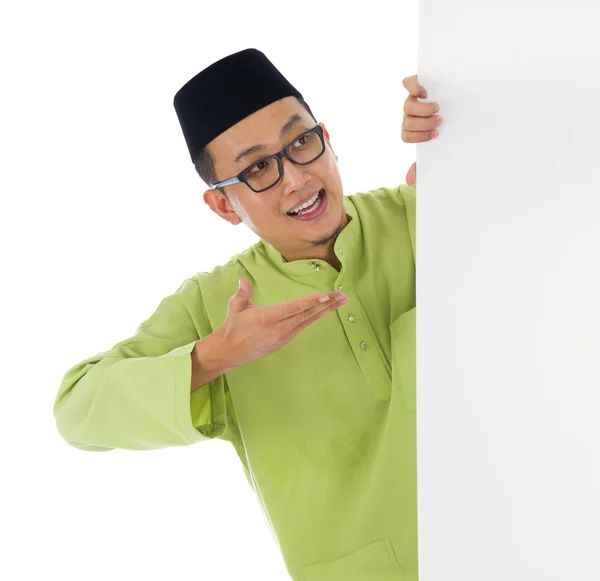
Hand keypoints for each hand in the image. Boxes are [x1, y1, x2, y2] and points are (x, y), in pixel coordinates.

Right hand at [218, 278, 347, 367]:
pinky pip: (304, 326)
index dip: (311, 302)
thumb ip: (242, 293)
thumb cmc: (233, 326)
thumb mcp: (235, 307)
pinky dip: (316, 317)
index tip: (326, 296)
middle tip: (343, 296)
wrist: (231, 351)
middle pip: (307, 314)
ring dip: (326, 310)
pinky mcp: (285, 340)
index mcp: (267, 318)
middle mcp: (279, 328)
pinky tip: (326, 310)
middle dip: (327, 304)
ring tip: (341, 301)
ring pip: (309, 320)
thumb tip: (243, 280)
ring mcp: (284, 335)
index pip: (294, 308)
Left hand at [401, 75, 442, 184]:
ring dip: (424, 110)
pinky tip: (425, 92)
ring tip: (437, 108)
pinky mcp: (416, 83)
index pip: (406, 136)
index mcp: (410, 129)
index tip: (435, 135)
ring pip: (408, 106)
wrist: (449, 99)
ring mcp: (411, 99)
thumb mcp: (434, 145)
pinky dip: (414, 87)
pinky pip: (408, 83)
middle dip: (424, 124)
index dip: (419, 137)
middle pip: (406, 122)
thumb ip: (422, 162)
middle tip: (440, 121)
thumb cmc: (439, 127)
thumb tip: (409, 181)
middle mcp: (409, 115)